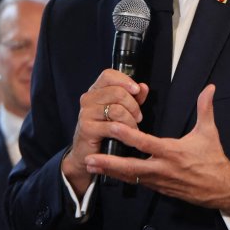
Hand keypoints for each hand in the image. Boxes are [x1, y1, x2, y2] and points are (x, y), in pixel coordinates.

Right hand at [61, 69, 147, 195]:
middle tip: (138, 118)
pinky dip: (125, 131)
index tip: (136, 90)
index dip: (125, 80)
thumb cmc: (106, 132)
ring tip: (133, 128)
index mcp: (95, 91)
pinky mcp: (87, 128)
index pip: (108, 75)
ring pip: (117, 109)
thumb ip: (133, 98)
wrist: (87, 155)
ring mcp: (86, 113)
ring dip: (131, 120)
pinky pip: (112, 126)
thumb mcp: (122, 112)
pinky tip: (127, 137)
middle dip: (133, 106)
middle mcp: (88, 99)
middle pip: (117, 92)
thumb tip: (143, 87)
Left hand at [84, 84, 229, 214]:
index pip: (146, 143)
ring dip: (110, 170)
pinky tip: (106, 172)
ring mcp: (159, 180)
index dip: (128, 135)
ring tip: (90, 164)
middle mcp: (162, 168)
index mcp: (173, 152)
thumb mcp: (209, 133)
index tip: (112, 127)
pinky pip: (136, 181)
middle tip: (89, 157)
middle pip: (131, 166)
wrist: (221, 189)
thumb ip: (205, 108)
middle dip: (109, 162)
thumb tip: (209, 87)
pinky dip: (121, 176)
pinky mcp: (158, 188)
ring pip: (130, 176)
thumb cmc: (213, 160)